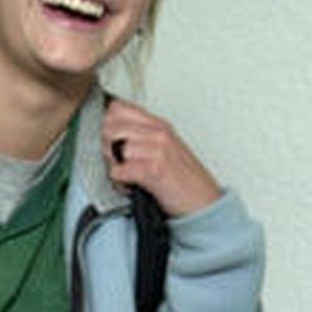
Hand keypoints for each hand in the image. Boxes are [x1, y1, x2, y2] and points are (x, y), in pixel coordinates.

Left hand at [102, 98, 221, 217]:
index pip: (118, 108)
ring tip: (127, 178)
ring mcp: (158, 150)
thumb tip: (109, 131)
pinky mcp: (154, 170)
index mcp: (159, 124)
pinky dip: (120, 183)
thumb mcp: (166, 148)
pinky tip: (132, 187)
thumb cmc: (185, 181)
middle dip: (107, 149)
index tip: (115, 144)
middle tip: (119, 164)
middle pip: (110, 128)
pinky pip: (119, 171)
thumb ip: (142, 136)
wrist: (204, 203)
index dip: (109, 126)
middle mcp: (159, 133)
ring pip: (114, 149)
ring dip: (114, 168)